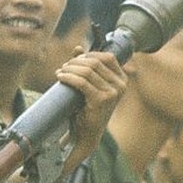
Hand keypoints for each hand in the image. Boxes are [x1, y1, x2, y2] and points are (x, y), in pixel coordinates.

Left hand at [54, 48, 125, 170]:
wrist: (86, 135)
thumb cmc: (87, 109)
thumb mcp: (89, 85)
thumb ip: (86, 66)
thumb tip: (78, 48)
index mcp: (122, 80)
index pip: (107, 57)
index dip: (89, 55)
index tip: (74, 60)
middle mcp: (120, 85)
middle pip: (95, 62)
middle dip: (76, 62)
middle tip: (64, 67)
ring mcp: (112, 93)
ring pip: (87, 70)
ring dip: (70, 68)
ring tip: (60, 72)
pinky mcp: (101, 100)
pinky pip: (82, 82)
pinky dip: (68, 77)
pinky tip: (60, 77)